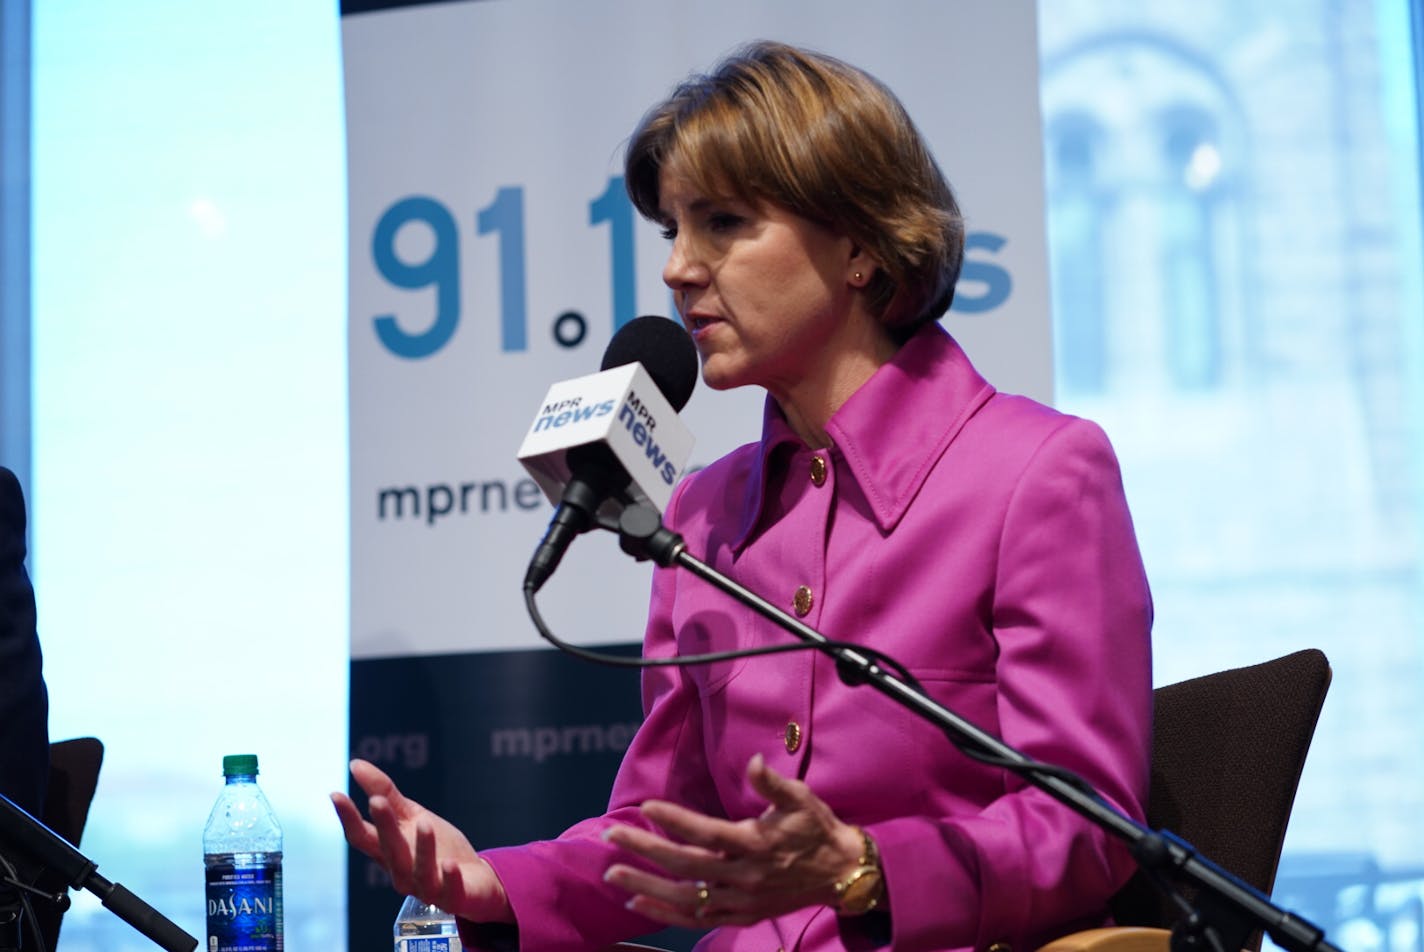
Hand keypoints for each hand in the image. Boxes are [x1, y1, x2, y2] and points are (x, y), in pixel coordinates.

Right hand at [330, 758, 512, 923]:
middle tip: (377, 801)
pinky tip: (450, 864)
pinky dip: (449, 877)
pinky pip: (449, 889)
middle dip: (384, 827)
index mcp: (389, 851)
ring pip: (419, 870)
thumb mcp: (412, 816)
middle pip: (389, 850)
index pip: (362, 837)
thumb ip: (385, 794)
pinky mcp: (452, 897)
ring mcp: (426, 887)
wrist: (474, 879)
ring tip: (424, 823)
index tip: (335, 794)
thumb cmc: (437, 847)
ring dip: (422, 848)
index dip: (348, 818)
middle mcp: (402, 872)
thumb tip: (355, 764)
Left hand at [600, 753, 864, 927]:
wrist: (841, 873)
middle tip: (611, 836)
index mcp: (757, 843)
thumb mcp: (801, 799)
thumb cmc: (817, 829)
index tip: (646, 807)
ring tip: (612, 872)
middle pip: (685, 864)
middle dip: (645, 850)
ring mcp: (741, 900)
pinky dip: (666, 914)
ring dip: (646, 886)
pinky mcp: (742, 915)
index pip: (706, 832)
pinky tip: (637, 903)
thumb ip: (773, 783)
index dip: (675, 820)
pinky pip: (697, 919)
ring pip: (685, 898)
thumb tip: (755, 762)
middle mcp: (745, 876)